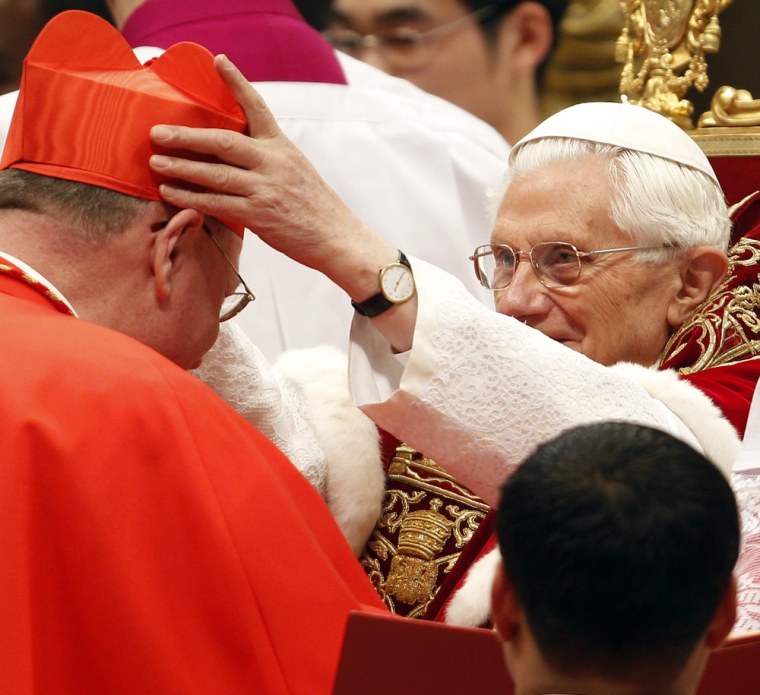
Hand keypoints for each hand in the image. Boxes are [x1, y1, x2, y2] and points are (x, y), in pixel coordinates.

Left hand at [149, 55, 387, 284]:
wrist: (337, 237)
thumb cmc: (315, 207)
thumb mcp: (297, 171)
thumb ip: (268, 159)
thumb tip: (231, 154)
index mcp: (282, 147)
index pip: (258, 108)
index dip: (237, 84)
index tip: (218, 61)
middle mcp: (273, 162)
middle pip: (223, 141)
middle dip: (187, 136)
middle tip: (157, 132)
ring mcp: (266, 189)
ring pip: (216, 173)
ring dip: (182, 167)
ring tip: (156, 162)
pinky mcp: (260, 215)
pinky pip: (217, 204)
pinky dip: (191, 198)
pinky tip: (171, 194)